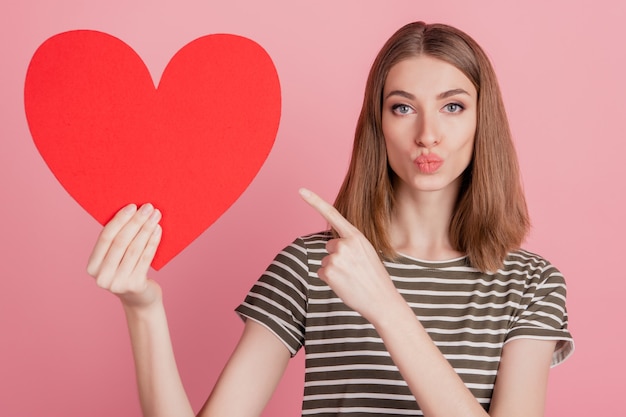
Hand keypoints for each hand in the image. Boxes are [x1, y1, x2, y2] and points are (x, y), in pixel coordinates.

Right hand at [86, 203, 162, 308]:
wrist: (140, 299)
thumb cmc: (127, 271)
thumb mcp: (116, 258)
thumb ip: (117, 241)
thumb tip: (131, 210)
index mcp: (92, 266)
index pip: (105, 238)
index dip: (119, 220)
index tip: (132, 206)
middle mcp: (102, 276)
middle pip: (120, 242)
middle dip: (136, 222)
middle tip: (148, 207)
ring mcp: (118, 283)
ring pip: (134, 249)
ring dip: (146, 229)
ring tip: (156, 216)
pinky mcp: (135, 285)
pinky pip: (146, 258)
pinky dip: (153, 242)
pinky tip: (158, 230)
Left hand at [299, 188, 404, 323]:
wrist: (382, 300)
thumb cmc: (374, 277)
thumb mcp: (367, 252)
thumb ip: (350, 244)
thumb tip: (333, 247)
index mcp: (356, 236)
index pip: (332, 214)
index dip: (315, 201)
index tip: (301, 190)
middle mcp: (344, 244)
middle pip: (329, 246)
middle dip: (337, 257)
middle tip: (355, 269)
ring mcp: (335, 258)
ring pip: (326, 261)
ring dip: (334, 270)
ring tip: (352, 278)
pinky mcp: (328, 272)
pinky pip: (321, 273)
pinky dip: (330, 280)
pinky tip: (345, 285)